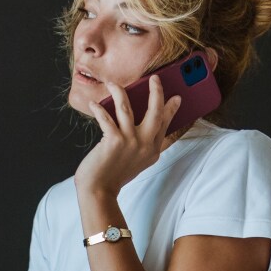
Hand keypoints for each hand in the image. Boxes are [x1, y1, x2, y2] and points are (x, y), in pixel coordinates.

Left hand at [73, 72, 184, 195]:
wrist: (99, 191)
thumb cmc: (114, 175)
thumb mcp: (137, 162)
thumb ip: (143, 145)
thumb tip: (140, 123)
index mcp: (152, 151)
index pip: (165, 125)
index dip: (171, 109)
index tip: (177, 98)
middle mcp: (145, 145)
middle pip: (155, 112)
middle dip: (156, 92)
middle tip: (155, 79)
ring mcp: (130, 142)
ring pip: (127, 108)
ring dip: (119, 92)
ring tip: (113, 84)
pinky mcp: (114, 141)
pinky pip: (106, 118)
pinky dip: (98, 109)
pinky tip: (94, 104)